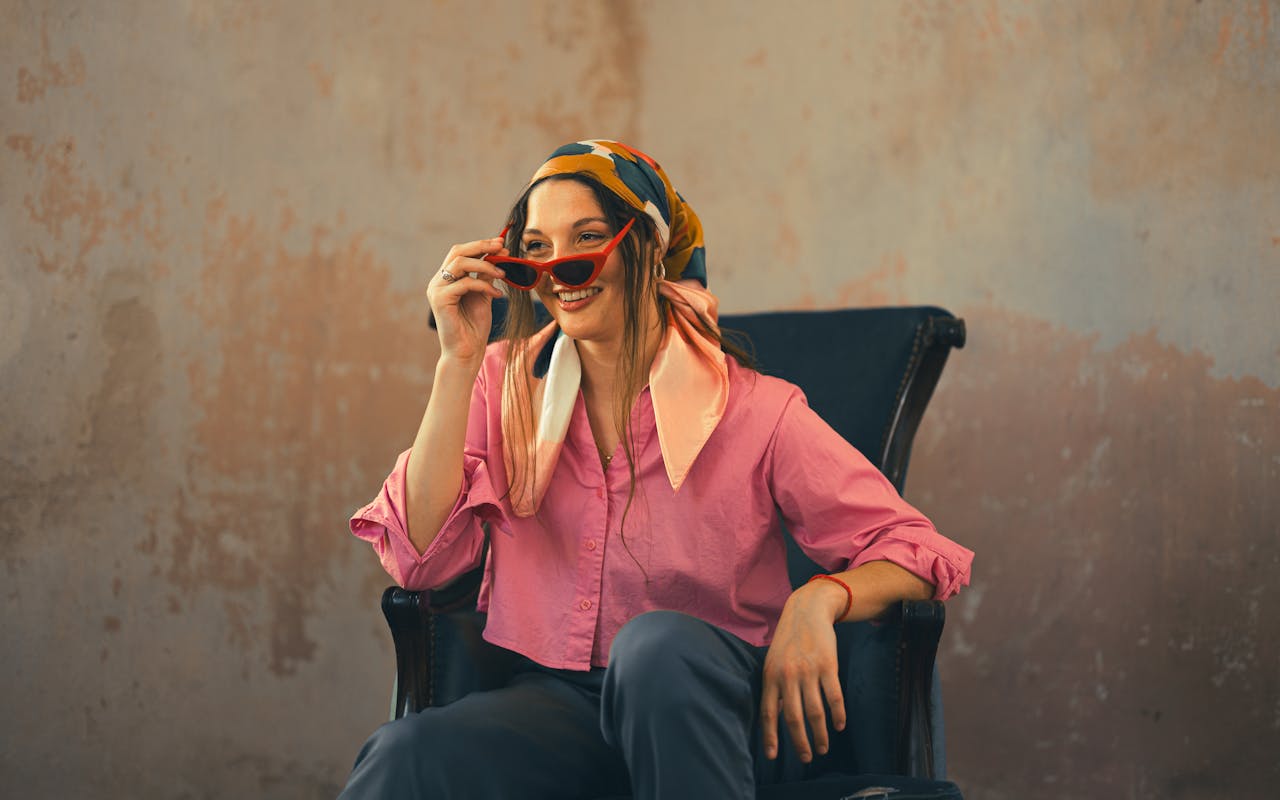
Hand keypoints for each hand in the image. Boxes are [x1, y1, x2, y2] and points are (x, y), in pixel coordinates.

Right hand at [426, 238, 507, 365]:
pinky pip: (464, 283)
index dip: (480, 245)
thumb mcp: (483, 296)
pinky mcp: (440, 300)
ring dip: (485, 265)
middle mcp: (438, 281)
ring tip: (503, 274)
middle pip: (457, 252)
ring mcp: (436, 289)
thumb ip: (486, 276)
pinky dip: (483, 285)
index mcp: (446, 279)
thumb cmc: (474, 327)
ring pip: (460, 263)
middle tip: (501, 247)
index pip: (460, 253)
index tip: (501, 244)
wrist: (466, 352)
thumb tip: (498, 255)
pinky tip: (496, 295)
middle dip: (481, 246)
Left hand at [760, 580, 847, 762]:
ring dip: (821, 734)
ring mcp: (808, 671)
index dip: (770, 736)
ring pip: (815, 712)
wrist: (807, 610)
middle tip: (807, 757)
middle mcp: (788, 676)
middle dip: (800, 742)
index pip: (768, 713)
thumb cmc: (789, 641)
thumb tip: (777, 718)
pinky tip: (839, 726)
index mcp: (771, 676)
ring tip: (823, 747)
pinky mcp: (828, 666)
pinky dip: (838, 715)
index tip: (772, 756)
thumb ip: (775, 688)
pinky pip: (834, 697)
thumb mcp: (773, 662)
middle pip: (793, 718)